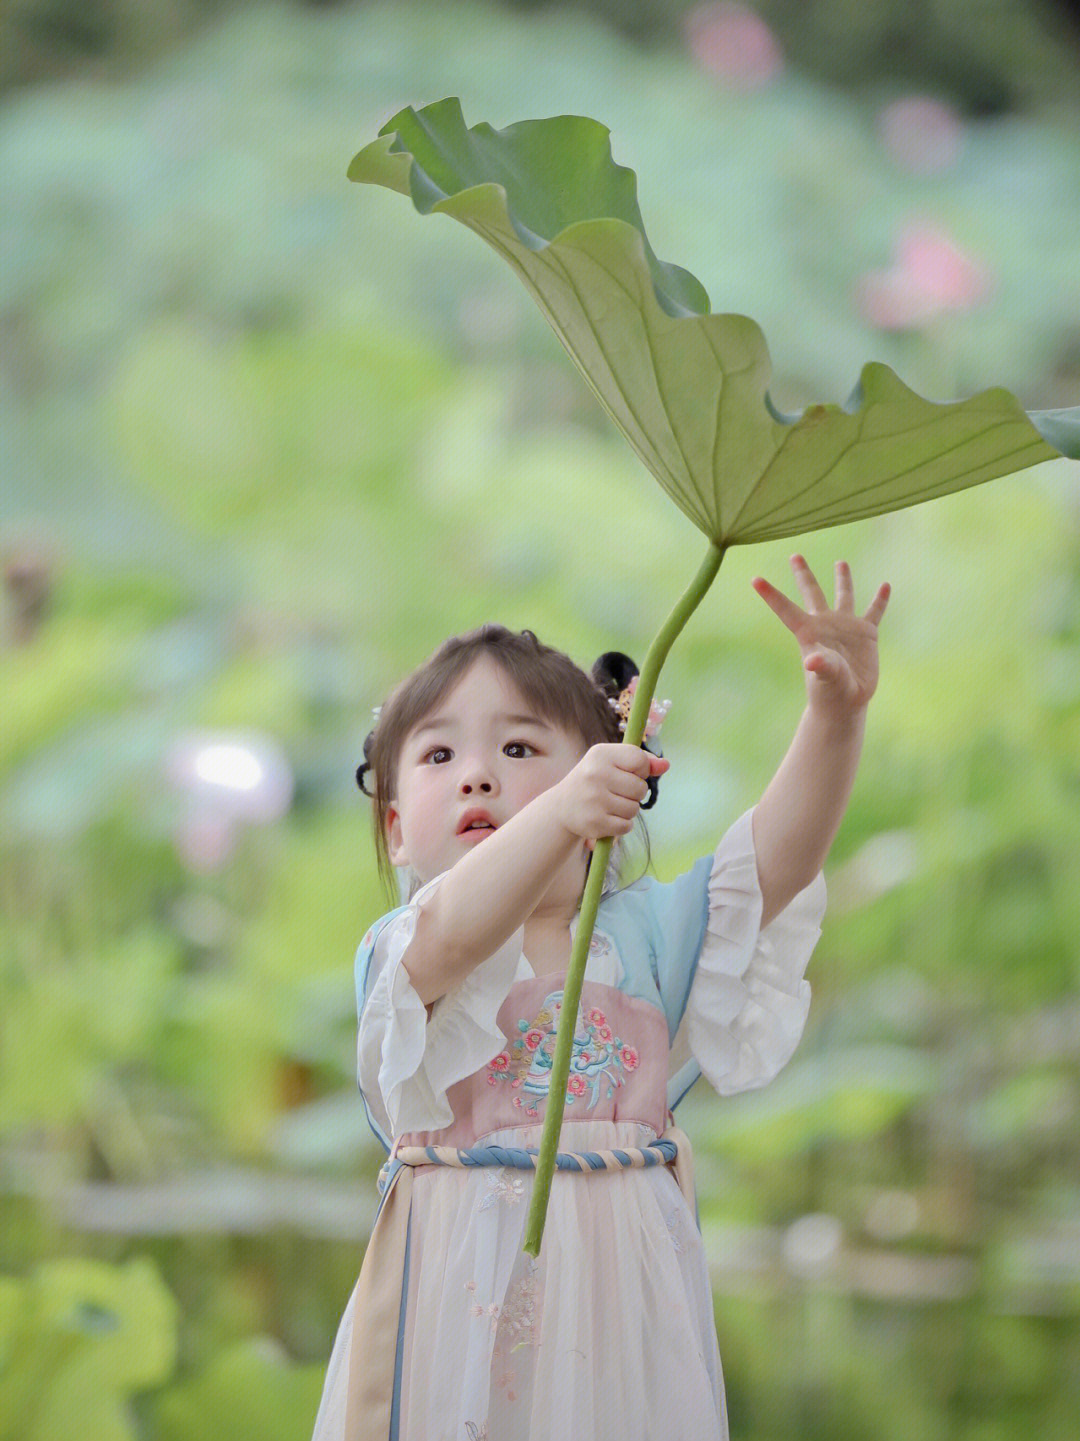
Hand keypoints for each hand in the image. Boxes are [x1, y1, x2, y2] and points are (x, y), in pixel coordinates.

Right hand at [553, 743, 668, 844]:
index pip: (639, 760)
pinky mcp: (595, 823)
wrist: (562, 806)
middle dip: (635, 793)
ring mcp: (594, 800)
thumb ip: (641, 761)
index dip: (641, 770)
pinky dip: (622, 824)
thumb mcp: (612, 762)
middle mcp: (595, 775)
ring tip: (611, 804)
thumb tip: (666, 765)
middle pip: (640, 788)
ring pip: (634, 809)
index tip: (629, 773)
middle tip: (617, 792)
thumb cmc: (593, 780)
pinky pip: (626, 826)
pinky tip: (608, 817)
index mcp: (600, 755)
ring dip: (628, 809)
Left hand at [751, 556, 889, 715]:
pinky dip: (880, 599)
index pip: (786, 608)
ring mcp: (846, 626)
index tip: (754, 579)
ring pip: (844, 596)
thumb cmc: (830, 690)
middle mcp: (825, 623)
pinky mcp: (866, 634)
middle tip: (794, 555)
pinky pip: (875, 612)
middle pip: (812, 592)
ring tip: (840, 562)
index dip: (771, 594)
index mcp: (809, 631)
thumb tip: (812, 661)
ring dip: (843, 579)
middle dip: (803, 574)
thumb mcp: (825, 677)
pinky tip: (885, 585)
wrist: (847, 701)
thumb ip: (821, 666)